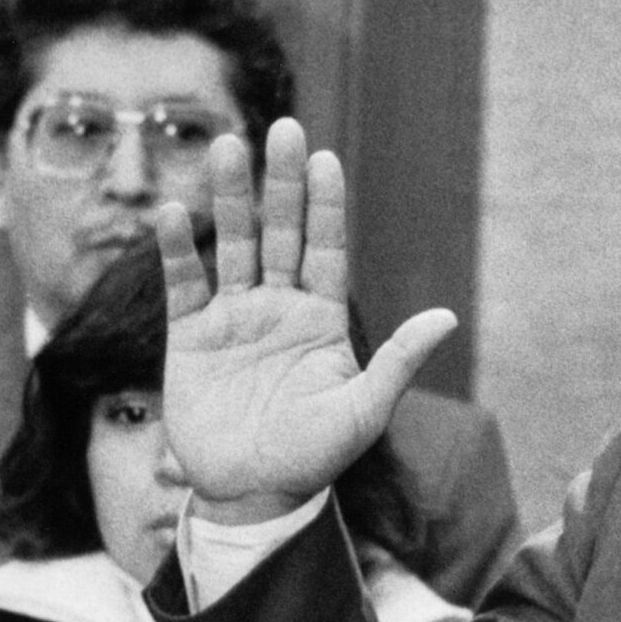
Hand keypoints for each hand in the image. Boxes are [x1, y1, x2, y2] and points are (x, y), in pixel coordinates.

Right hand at [157, 119, 454, 521]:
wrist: (254, 493)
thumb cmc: (315, 456)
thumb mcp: (364, 411)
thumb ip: (398, 361)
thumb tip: (446, 318)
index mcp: (323, 318)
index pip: (326, 248)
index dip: (326, 205)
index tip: (324, 158)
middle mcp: (279, 306)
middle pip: (280, 232)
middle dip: (280, 183)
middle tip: (281, 128)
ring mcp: (233, 317)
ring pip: (231, 245)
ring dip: (228, 199)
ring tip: (226, 147)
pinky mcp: (189, 336)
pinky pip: (184, 284)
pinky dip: (177, 250)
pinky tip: (174, 213)